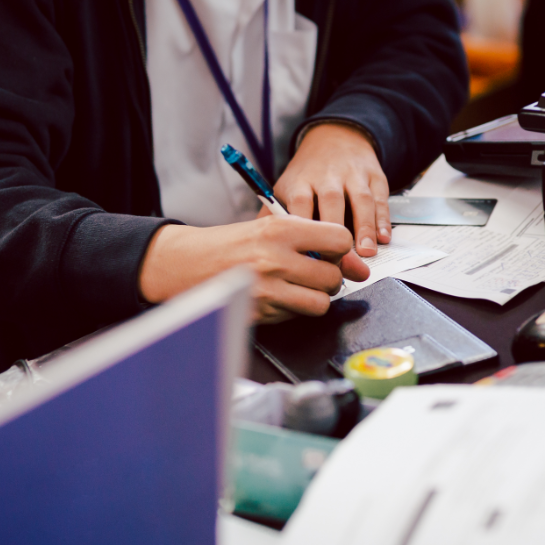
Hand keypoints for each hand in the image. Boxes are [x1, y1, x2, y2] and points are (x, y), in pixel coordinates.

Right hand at [138, 216, 370, 323]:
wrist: (186, 264)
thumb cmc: (232, 244)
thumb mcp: (271, 228)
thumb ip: (315, 242)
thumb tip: (358, 266)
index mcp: (280, 229)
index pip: (340, 239)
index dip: (340, 249)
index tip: (331, 252)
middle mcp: (275, 259)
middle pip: (332, 276)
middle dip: (326, 277)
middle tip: (309, 271)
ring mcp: (267, 289)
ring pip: (320, 302)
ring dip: (313, 297)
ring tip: (296, 286)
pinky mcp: (259, 313)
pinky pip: (296, 316)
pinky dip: (292, 309)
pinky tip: (276, 296)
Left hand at [273, 122, 390, 257]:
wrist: (335, 137)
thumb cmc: (308, 174)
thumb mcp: (285, 188)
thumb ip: (272, 216)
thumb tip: (259, 247)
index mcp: (300, 181)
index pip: (301, 206)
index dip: (306, 232)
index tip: (309, 258)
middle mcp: (327, 176)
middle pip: (332, 203)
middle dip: (336, 234)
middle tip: (339, 262)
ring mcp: (353, 175)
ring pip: (361, 201)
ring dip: (364, 228)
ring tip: (366, 253)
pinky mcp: (375, 176)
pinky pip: (381, 199)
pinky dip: (383, 220)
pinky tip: (383, 238)